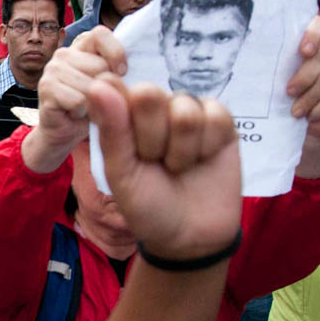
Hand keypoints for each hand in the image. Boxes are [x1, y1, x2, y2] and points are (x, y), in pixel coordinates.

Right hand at [24, 26, 127, 172]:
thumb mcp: (112, 84)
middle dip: (106, 87)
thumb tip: (126, 70)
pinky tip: (75, 113)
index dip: (116, 53)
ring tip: (86, 106)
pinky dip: (83, 112)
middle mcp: (64, 53)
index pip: (100, 34)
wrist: (65, 131)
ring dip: (94, 103)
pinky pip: (78, 100)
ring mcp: (52, 69)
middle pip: (99, 65)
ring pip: (90, 85)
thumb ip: (118, 70)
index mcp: (82, 45)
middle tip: (98, 98)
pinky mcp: (46, 88)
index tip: (122, 72)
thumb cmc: (93, 105)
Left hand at [88, 78, 240, 260]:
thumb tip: (99, 82)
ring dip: (181, 148)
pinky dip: (208, 145)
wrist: (189, 237)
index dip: (120, 114)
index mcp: (121, 116)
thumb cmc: (147, 205)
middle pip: (148, 93)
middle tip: (153, 161)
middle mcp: (154, 107)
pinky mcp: (220, 120)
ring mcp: (188, 111)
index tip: (125, 145)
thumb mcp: (121, 174)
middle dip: (150, 138)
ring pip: (185, 108)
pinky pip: (216, 115)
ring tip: (178, 166)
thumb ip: (112, 129)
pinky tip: (203, 159)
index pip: (113, 87)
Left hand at [284, 16, 319, 139]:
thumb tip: (251, 64)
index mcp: (310, 45)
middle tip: (289, 92)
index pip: (318, 25)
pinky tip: (311, 117)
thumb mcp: (277, 80)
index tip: (303, 50)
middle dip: (305, 76)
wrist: (305, 121)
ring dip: (311, 97)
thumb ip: (275, 68)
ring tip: (296, 112)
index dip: (313, 33)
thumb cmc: (285, 96)